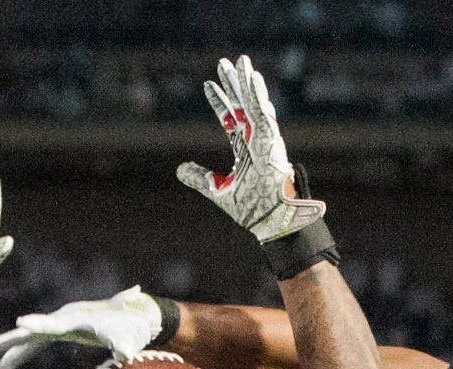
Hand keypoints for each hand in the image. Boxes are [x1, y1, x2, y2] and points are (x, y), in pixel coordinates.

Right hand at [0, 285, 163, 368]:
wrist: (135, 314)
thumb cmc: (130, 326)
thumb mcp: (127, 337)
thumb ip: (124, 345)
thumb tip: (125, 354)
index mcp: (75, 319)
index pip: (53, 323)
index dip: (38, 324)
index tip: (21, 323)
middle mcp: (63, 319)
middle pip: (32, 331)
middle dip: (11, 340)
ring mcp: (60, 325)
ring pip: (30, 339)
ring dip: (12, 352)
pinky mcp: (61, 332)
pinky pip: (36, 344)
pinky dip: (22, 355)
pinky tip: (8, 366)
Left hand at [176, 55, 324, 242]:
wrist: (271, 223)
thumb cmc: (251, 209)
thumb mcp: (218, 191)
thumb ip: (199, 178)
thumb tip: (179, 170)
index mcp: (245, 150)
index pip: (230, 120)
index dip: (219, 103)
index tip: (208, 85)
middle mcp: (256, 141)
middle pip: (243, 107)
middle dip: (234, 84)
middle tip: (225, 62)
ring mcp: (265, 141)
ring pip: (255, 105)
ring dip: (247, 82)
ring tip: (242, 61)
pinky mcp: (273, 143)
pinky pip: (264, 115)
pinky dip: (258, 97)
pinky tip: (253, 79)